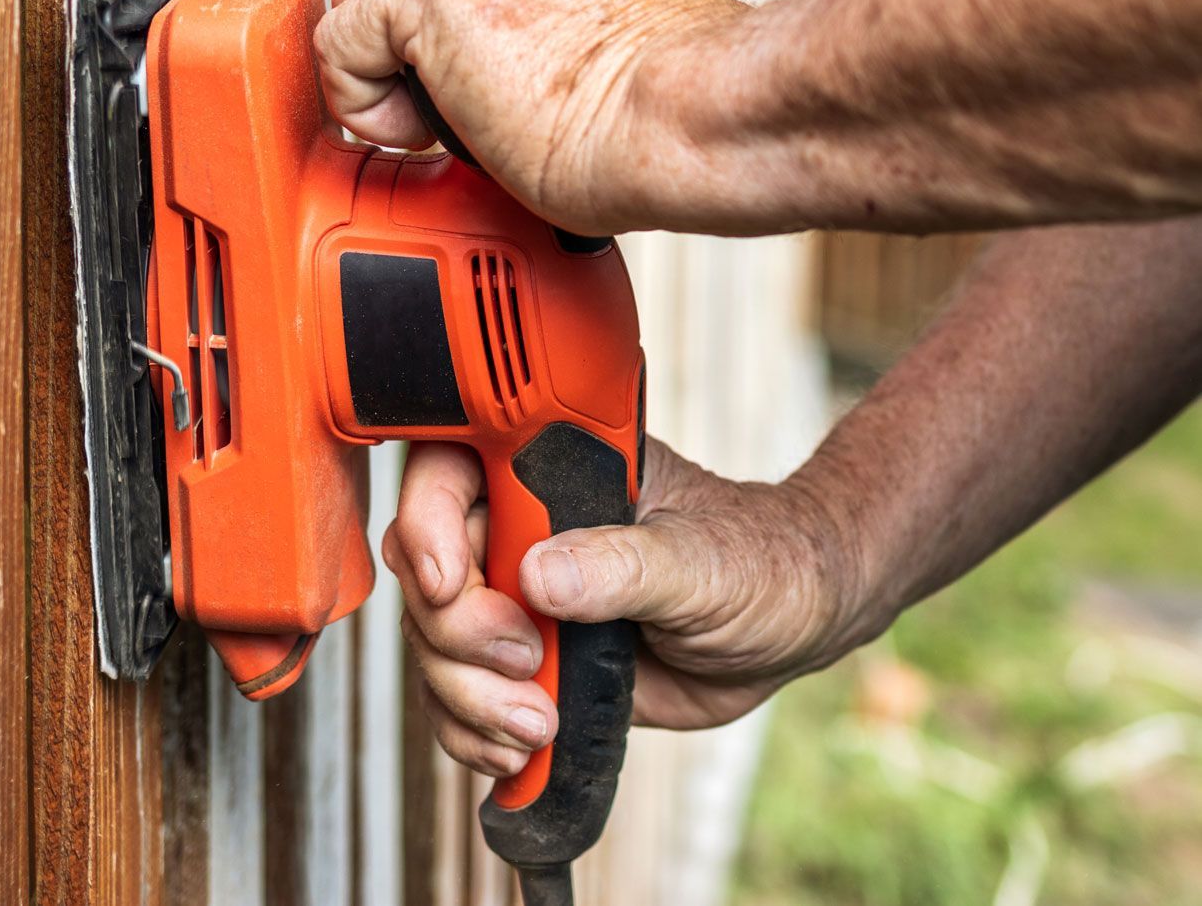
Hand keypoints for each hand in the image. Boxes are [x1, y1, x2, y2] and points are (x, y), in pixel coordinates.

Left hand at [316, 0, 740, 233]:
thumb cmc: (679, 87)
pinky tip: (412, 131)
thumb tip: (510, 21)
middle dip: (396, 9)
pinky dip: (360, 97)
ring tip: (431, 111)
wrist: (692, 119)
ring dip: (376, 50)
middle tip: (441, 83)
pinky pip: (340, 42)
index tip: (470, 46)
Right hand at [382, 436, 868, 777]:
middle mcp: (522, 528)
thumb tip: (539, 575)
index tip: (452, 584)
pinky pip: (461, 697)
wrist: (791, 620)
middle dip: (458, 634)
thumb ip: (623, 565)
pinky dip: (474, 731)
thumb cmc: (759, 560)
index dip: (427, 524)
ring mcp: (520, 597)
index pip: (449, 472)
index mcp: (555, 470)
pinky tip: (521, 747)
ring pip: (434, 643)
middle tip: (528, 663)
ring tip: (537, 723)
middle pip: (426, 572)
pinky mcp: (528, 661)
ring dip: (467, 696)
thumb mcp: (702, 562)